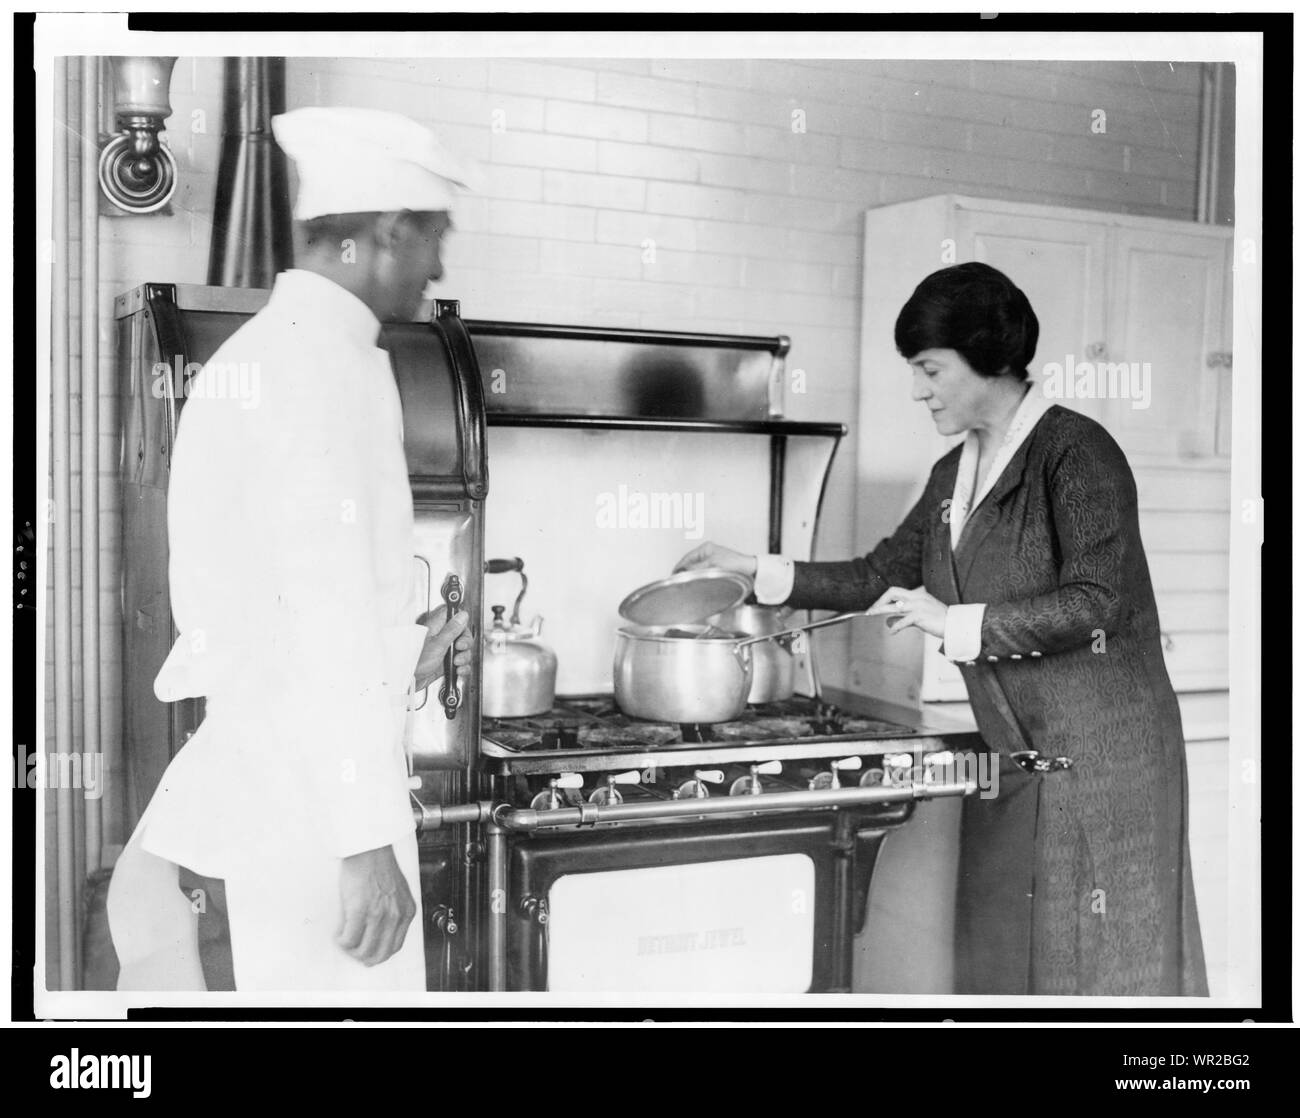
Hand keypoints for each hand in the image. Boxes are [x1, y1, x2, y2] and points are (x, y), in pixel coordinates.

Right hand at [336, 844, 416, 966]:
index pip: (395, 946)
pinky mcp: (359, 910)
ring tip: (345, 941)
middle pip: (380, 953)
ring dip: (351, 950)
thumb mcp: (398, 892)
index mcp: (406, 911)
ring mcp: (378, 914)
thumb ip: (394, 911)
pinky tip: (339, 935)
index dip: (380, 954)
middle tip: (355, 952)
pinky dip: (342, 941)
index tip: (370, 954)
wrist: (369, 849)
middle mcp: (395, 915)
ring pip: (363, 949)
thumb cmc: (380, 866)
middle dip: (365, 957)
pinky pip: (349, 938)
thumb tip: (381, 931)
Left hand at [413, 607, 472, 691]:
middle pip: (462, 634)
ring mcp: (444, 650)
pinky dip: (462, 667)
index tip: (462, 632)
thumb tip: (462, 615)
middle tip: (459, 648)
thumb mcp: (438, 644)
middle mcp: (441, 637)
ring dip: (464, 657)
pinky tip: (458, 670)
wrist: (409, 682)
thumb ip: (452, 629)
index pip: (453, 616)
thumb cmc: (416, 662)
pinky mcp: (446, 663)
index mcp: (436, 627)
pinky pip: (460, 662)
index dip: (462, 622)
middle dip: (465, 643)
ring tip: (456, 663)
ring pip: (463, 649)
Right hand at [673, 541, 757, 576]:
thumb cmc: (735, 564)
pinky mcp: (716, 567)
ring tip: (687, 583)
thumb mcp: (713, 565)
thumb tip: (683, 571)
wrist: (750, 569)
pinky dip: (698, 577)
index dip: (679, 567)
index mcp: (706, 548)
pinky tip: (697, 583)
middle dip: (684, 571)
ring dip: (692, 575)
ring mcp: (712, 560)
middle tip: (678, 581)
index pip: (687, 557)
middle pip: (690, 563)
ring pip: (696, 569)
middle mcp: (708, 552)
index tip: (673, 576)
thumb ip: (697, 568)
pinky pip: (703, 572)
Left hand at [868, 586, 947, 638]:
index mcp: (917, 595)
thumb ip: (903, 617)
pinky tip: (892, 632)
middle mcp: (917, 597)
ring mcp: (919, 606)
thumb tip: (887, 621)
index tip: (875, 606)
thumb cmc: (938, 621)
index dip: (883, 598)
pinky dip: (895, 626)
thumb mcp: (920, 616)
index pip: (895, 590)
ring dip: (880, 610)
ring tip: (871, 615)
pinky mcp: (921, 616)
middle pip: (892, 592)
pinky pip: (903, 621)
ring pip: (894, 606)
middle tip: (870, 611)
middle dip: (879, 601)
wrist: (955, 625)